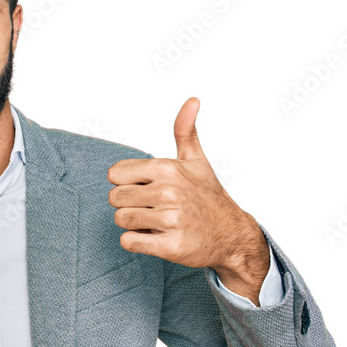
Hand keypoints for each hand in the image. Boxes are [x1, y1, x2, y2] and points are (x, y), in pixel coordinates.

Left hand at [107, 98, 268, 300]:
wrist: (232, 235)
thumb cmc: (209, 197)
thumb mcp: (196, 161)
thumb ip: (185, 130)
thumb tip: (192, 100)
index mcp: (167, 169)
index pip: (115, 174)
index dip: (127, 183)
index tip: (146, 188)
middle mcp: (168, 192)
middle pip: (115, 198)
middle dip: (128, 204)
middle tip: (150, 207)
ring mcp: (170, 220)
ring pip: (121, 220)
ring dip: (133, 224)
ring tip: (155, 222)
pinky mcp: (170, 246)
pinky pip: (129, 242)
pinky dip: (137, 242)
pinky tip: (156, 236)